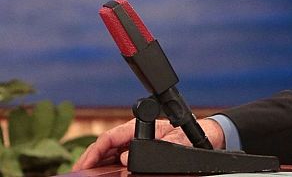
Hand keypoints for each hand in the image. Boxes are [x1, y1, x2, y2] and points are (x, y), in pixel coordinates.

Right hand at [72, 118, 224, 169]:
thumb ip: (155, 147)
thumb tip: (126, 156)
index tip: (85, 163)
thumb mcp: (176, 140)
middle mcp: (134, 134)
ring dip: (97, 163)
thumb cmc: (189, 135)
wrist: (203, 138)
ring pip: (109, 153)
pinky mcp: (138, 151)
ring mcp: (134, 143)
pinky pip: (118, 159)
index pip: (110, 137)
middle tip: (80, 172)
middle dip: (90, 158)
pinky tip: (102, 174)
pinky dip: (107, 167)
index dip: (94, 150)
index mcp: (139, 127)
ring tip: (87, 174)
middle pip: (105, 146)